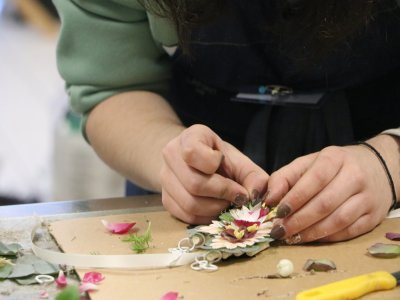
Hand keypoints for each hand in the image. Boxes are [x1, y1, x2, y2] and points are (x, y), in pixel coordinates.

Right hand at [160, 124, 268, 223]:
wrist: (194, 162)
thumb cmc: (219, 159)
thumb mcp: (238, 161)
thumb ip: (253, 176)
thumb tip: (255, 195)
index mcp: (190, 137)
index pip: (193, 153)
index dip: (214, 166)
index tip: (226, 166)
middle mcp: (171, 154)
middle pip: (194, 184)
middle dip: (222, 194)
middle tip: (236, 197)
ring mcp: (164, 177)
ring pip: (189, 203)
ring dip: (215, 209)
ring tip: (226, 204)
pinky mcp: (165, 198)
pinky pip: (185, 216)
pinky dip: (205, 218)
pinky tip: (214, 209)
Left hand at [264, 140, 394, 242]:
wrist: (375, 168)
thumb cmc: (332, 168)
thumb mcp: (307, 164)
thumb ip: (284, 178)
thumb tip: (268, 199)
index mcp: (335, 158)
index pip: (315, 179)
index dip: (295, 198)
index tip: (277, 212)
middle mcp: (355, 176)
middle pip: (325, 203)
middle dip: (299, 220)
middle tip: (280, 231)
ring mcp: (367, 197)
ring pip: (338, 220)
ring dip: (312, 233)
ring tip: (292, 238)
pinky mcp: (374, 217)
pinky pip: (349, 232)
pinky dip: (327, 238)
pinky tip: (311, 238)